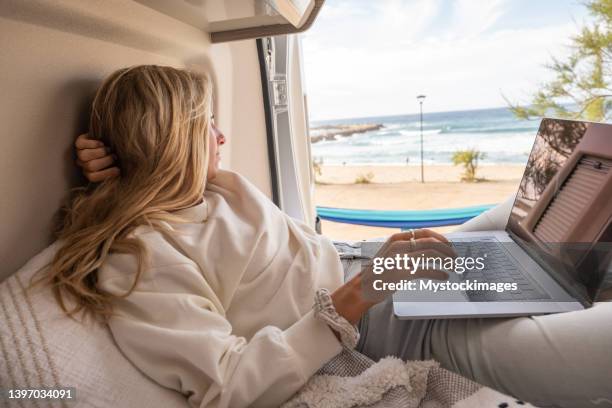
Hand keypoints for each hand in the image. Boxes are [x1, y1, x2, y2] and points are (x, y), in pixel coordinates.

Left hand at [75, 134, 119, 181]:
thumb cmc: (115, 156)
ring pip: (84, 156)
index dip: (106, 173)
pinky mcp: (79, 142)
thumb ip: (117, 170)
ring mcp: (79, 153)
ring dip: (100, 152)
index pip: (93, 177)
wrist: (109, 141)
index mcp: (90, 173)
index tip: (118, 169)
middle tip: (114, 156)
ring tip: (109, 149)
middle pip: (90, 166)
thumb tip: (122, 172)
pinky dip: (93, 143)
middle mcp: (83, 164)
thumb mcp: (117, 165)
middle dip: (105, 161)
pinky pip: (81, 144)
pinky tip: (101, 143)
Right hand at [331, 229, 453, 323]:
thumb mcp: (389, 254)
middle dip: (447, 249)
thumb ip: (405, 249)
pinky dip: (438, 274)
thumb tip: (428, 248)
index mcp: (396, 239)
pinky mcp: (402, 274)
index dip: (440, 237)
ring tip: (452, 266)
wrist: (362, 287)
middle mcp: (398, 246)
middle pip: (431, 243)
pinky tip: (444, 277)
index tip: (449, 244)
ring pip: (431, 255)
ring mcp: (400, 259)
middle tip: (455, 257)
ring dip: (446, 260)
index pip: (424, 232)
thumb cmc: (378, 272)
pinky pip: (426, 271)